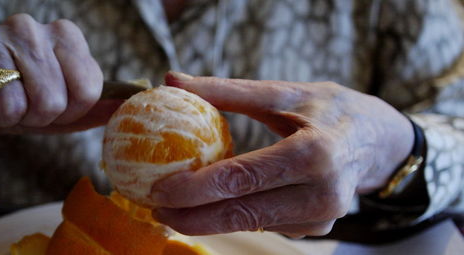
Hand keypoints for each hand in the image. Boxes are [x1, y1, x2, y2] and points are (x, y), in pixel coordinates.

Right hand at [0, 14, 117, 141]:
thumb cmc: (22, 102)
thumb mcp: (64, 109)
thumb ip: (96, 107)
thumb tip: (128, 103)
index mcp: (64, 35)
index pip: (86, 90)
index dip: (67, 112)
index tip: (52, 108)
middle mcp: (27, 26)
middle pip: (51, 100)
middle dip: (34, 118)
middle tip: (19, 108)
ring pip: (11, 105)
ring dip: (1, 118)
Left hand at [150, 72, 413, 236]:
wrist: (378, 140)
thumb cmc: (328, 109)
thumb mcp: (282, 92)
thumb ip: (226, 91)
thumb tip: (172, 80)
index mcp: (313, 153)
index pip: (242, 178)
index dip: (195, 189)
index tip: (158, 191)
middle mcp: (322, 192)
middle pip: (243, 213)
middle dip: (193, 217)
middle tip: (157, 211)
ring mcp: (323, 217)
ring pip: (253, 224)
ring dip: (212, 219)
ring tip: (177, 207)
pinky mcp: (319, 229)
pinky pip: (269, 225)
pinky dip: (240, 216)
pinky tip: (221, 204)